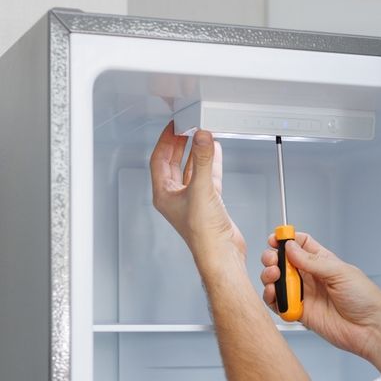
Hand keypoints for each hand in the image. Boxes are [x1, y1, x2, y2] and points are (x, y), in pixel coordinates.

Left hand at [150, 123, 244, 259]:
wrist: (221, 253)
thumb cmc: (203, 235)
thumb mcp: (202, 190)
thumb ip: (203, 161)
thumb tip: (202, 137)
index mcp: (164, 194)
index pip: (159, 160)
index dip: (165, 141)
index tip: (173, 126)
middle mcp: (175, 197)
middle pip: (173, 163)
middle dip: (179, 144)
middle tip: (186, 128)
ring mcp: (191, 200)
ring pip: (191, 169)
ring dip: (195, 153)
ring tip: (201, 136)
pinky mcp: (208, 203)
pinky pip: (207, 177)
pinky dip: (210, 164)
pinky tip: (215, 153)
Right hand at [260, 232, 380, 371]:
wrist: (370, 328)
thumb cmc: (366, 299)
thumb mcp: (340, 272)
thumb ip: (312, 261)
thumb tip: (290, 249)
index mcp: (323, 262)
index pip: (300, 245)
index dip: (286, 240)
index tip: (276, 238)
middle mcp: (312, 277)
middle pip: (284, 262)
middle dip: (273, 258)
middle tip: (273, 261)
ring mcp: (305, 295)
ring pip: (278, 282)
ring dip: (269, 277)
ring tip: (273, 277)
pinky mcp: (300, 313)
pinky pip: (279, 305)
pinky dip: (272, 299)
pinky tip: (274, 295)